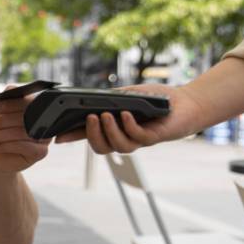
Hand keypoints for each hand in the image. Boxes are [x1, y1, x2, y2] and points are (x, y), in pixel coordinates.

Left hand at [0, 90, 51, 173]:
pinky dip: (6, 145)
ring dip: (0, 134)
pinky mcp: (41, 152)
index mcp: (37, 108)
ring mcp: (45, 137)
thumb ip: (5, 99)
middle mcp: (45, 121)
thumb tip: (11, 88)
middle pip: (25, 117)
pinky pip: (24, 146)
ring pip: (22, 132)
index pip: (27, 101)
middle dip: (2, 120)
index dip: (11, 104)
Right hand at [55, 83, 206, 153]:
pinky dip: (129, 126)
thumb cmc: (155, 99)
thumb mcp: (127, 95)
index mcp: (114, 128)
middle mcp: (124, 137)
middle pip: (102, 148)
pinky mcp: (154, 138)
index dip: (73, 137)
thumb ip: (109, 99)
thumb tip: (91, 100)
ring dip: (110, 131)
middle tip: (91, 118)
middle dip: (93, 135)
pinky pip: (138, 138)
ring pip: (118, 146)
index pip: (89, 134)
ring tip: (108, 115)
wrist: (184, 102)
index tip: (58, 137)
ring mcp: (138, 140)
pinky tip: (126, 114)